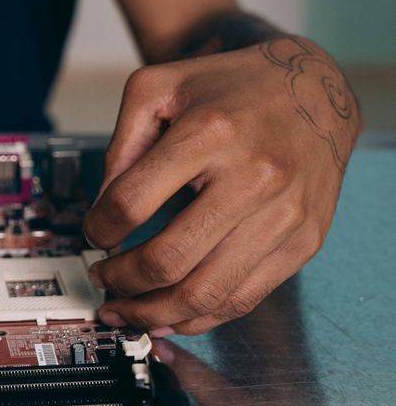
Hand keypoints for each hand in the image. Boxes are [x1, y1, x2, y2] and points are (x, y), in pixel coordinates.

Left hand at [83, 37, 360, 334]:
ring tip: (126, 312)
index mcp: (209, 132)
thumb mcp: (157, 88)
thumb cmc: (228, 88)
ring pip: (206, 292)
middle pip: (168, 259)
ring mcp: (284, 215)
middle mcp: (253, 176)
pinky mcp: (303, 241)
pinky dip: (200, 317)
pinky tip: (170, 315)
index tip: (92, 235)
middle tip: (101, 281)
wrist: (313, 90)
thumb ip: (121, 146)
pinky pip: (244, 297)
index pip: (131, 202)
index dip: (99, 228)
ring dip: (154, 313)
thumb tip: (102, 213)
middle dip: (121, 281)